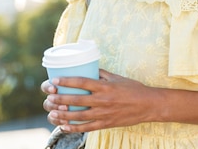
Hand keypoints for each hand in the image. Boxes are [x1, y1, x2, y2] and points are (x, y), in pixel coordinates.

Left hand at [42, 69, 158, 131]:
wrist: (148, 105)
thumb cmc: (133, 89)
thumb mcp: (118, 78)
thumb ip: (102, 74)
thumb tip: (89, 68)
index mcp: (106, 86)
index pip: (83, 82)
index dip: (67, 81)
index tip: (55, 80)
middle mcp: (103, 100)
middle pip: (77, 100)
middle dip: (61, 99)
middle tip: (49, 97)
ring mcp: (104, 113)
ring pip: (79, 115)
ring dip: (64, 114)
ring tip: (52, 112)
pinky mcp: (106, 123)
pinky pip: (87, 127)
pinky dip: (74, 128)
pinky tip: (64, 126)